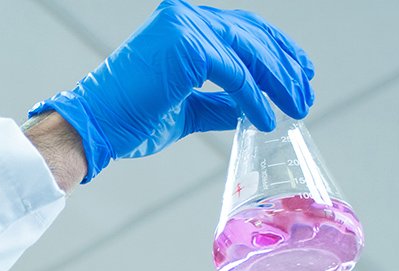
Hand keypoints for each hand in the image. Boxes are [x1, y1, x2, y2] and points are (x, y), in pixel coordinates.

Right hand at [28, 0, 314, 182]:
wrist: (92, 126)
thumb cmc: (127, 118)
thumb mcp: (186, 108)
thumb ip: (219, 103)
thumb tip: (251, 109)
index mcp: (181, 22)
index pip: (241, 29)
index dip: (275, 50)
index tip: (300, 73)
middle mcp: (184, 16)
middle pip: (252, 35)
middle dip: (285, 65)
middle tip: (306, 93)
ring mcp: (186, 27)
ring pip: (249, 52)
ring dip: (279, 81)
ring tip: (297, 106)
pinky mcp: (188, 48)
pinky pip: (235, 74)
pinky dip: (254, 97)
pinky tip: (266, 118)